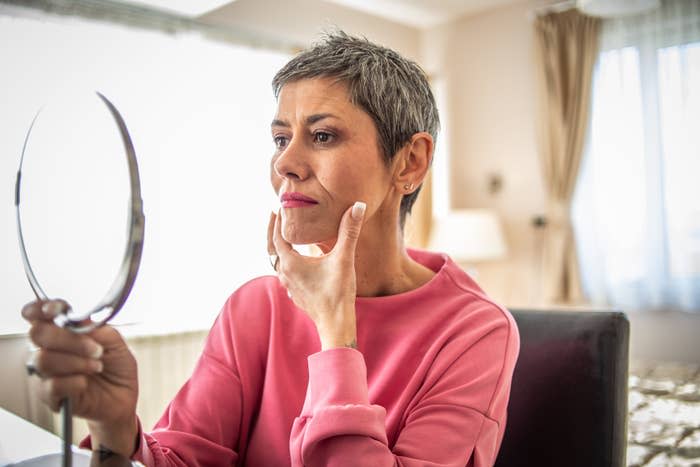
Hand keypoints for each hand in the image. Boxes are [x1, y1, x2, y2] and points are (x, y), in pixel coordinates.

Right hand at [22, 299, 138, 456]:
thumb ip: (97, 329)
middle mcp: (51, 348)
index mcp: (63, 331)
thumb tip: (78, 321)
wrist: (124, 396)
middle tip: (96, 349)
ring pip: (44, 359)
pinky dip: (74, 382)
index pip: (38, 314)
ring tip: (97, 366)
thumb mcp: (116, 342)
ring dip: (76, 362)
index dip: (40, 308)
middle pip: (38, 334)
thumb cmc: (117, 367)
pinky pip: (51, 385)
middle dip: (68, 339)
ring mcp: (48, 372)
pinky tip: (86, 383)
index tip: (55, 310)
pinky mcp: (50, 395)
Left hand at [269, 202, 365, 349]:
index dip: (277, 221)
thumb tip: (357, 206)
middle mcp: (285, 274)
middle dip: (273, 231)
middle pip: (272, 248)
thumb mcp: (344, 259)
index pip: (277, 236)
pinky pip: (286, 273)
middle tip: (275, 216)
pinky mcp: (296, 294)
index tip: (278, 207)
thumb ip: (349, 231)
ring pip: (278, 262)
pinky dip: (287, 261)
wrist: (336, 324)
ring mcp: (289, 285)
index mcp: (290, 263)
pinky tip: (297, 261)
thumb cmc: (338, 292)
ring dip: (279, 247)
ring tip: (285, 235)